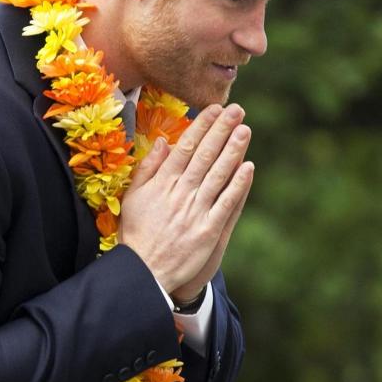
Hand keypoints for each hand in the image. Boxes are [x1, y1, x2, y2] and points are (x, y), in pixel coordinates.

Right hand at [118, 104, 253, 295]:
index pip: (185, 148)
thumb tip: (162, 143)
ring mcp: (195, 211)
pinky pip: (226, 203)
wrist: (144, 271)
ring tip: (245, 130)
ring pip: (218, 175)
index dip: (201, 127)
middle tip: (236, 110)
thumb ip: (147, 168)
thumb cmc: (137, 233)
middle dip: (221, 130)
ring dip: (233, 151)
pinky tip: (248, 168)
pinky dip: (237, 185)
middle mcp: (180, 193)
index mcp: (162, 183)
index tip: (214, 109)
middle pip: (204, 156)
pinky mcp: (208, 230)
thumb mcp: (133, 197)